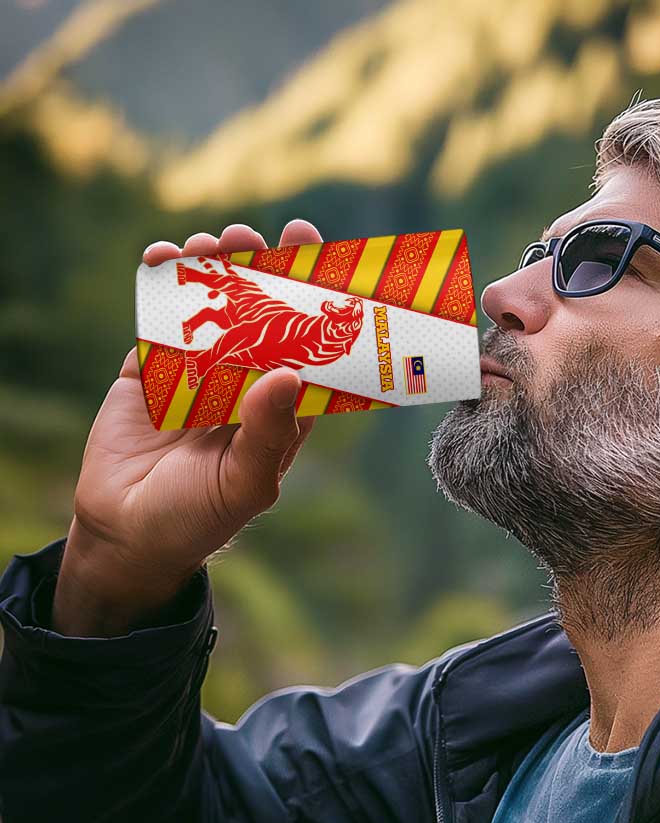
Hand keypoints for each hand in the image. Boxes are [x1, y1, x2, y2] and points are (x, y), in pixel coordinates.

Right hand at [52, 220, 322, 635]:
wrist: (126, 534)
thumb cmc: (199, 517)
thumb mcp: (245, 483)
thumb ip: (268, 432)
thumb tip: (289, 373)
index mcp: (280, 408)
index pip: (307, 346)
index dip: (315, 303)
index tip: (319, 258)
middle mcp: (245, 383)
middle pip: (261, 315)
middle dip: (261, 272)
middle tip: (257, 238)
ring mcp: (197, 373)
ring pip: (212, 309)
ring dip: (214, 270)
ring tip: (213, 243)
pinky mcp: (150, 370)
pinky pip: (159, 320)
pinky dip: (161, 285)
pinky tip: (164, 257)